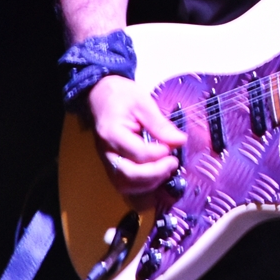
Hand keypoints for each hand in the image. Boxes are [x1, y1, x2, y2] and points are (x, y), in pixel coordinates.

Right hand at [87, 74, 185, 194]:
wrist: (99, 95)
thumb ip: (160, 124)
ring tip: (166, 169)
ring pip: (125, 184)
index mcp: (112, 133)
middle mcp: (106, 151)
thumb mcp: (143, 102)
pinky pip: (124, 183)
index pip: (137, 152)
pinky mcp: (111, 165)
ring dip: (149, 182)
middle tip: (173, 162)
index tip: (175, 145)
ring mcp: (107, 161)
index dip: (159, 153)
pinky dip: (142, 185)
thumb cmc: (120, 95)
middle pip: (128, 174)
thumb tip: (180, 141)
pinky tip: (156, 175)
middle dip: (155, 173)